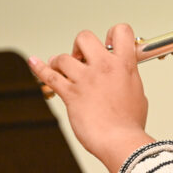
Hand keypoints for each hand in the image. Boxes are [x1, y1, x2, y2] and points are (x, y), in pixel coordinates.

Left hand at [29, 23, 154, 172]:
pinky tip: (34, 63)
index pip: (120, 31)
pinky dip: (39, 68)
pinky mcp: (70, 93)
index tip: (107, 43)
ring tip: (62, 69)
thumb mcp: (138, 92)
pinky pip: (49, 76)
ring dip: (61, 62)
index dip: (112, 34)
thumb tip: (123, 76)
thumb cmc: (129, 123)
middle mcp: (104, 67)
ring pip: (63, 57)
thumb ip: (128, 78)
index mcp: (124, 65)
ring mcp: (85, 79)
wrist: (120, 141)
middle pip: (85, 38)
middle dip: (80, 46)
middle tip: (82, 58)